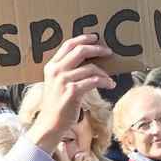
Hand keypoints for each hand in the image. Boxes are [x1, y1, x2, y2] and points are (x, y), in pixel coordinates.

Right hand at [28, 34, 114, 153]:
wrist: (50, 123)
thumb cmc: (57, 104)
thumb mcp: (56, 83)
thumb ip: (67, 70)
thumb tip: (89, 60)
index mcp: (51, 66)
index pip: (68, 45)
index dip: (83, 38)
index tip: (95, 37)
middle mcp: (56, 70)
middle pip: (80, 51)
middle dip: (97, 49)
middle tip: (108, 52)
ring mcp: (64, 80)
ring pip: (91, 68)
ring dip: (104, 73)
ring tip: (110, 79)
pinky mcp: (73, 91)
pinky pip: (94, 81)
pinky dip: (105, 82)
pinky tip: (109, 85)